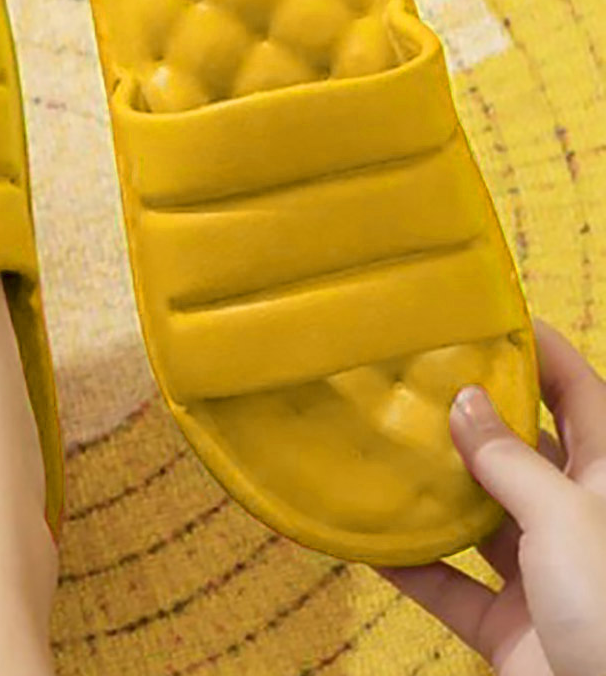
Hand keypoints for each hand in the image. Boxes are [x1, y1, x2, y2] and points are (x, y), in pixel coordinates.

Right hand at [378, 321, 605, 675]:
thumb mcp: (568, 521)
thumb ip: (510, 463)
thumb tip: (460, 402)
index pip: (580, 393)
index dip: (541, 352)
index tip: (488, 316)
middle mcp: (576, 517)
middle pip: (521, 450)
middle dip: (471, 416)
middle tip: (414, 375)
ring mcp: (543, 573)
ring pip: (478, 516)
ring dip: (431, 490)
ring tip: (380, 443)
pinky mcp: (510, 626)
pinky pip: (449, 586)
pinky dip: (408, 566)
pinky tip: (364, 537)